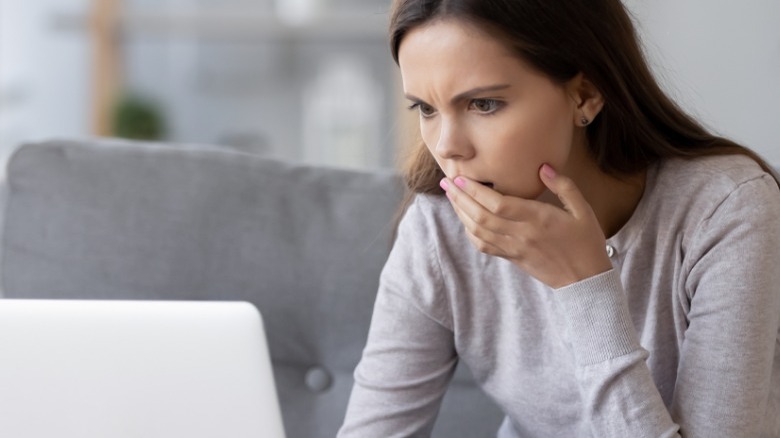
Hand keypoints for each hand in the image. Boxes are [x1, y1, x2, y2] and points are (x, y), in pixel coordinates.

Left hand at [440, 164, 611, 288]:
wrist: (585, 281)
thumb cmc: (586, 242)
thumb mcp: (582, 210)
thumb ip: (563, 186)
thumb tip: (543, 167)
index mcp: (537, 220)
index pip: (498, 204)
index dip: (475, 191)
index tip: (461, 177)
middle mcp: (521, 234)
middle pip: (481, 216)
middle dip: (460, 198)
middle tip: (446, 182)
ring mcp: (514, 248)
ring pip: (478, 231)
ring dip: (461, 213)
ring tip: (451, 197)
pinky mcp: (512, 258)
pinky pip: (484, 245)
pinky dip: (470, 232)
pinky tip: (465, 219)